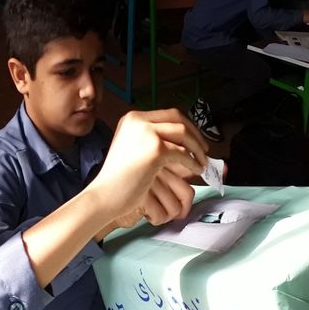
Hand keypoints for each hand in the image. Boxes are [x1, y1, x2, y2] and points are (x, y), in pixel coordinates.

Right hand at [90, 109, 207, 223]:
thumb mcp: (132, 149)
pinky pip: (183, 153)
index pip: (168, 114)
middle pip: (178, 118)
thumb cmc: (117, 179)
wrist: (104, 194)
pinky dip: (193, 162)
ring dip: (197, 148)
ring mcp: (147, 133)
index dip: (186, 126)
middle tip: (204, 149)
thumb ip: (149, 140)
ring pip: (184, 133)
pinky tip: (195, 170)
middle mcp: (139, 121)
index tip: (195, 139)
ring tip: (201, 162)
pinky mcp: (155, 149)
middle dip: (195, 134)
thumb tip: (179, 141)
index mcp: (132, 119)